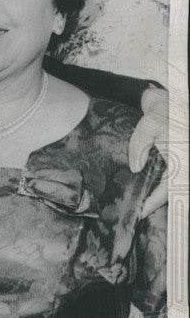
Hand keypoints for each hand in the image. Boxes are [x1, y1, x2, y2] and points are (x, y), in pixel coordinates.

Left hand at [130, 85, 168, 215]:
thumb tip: (135, 169)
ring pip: (173, 187)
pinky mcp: (178, 163)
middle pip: (172, 192)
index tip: (141, 211)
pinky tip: (149, 191)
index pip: (168, 189)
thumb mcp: (147, 127)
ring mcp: (181, 165)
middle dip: (156, 203)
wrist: (169, 105)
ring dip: (159, 196)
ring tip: (143, 205)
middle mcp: (183, 165)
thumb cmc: (160, 115)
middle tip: (139, 213)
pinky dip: (161, 187)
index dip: (154, 202)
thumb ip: (139, 146)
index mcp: (180, 159)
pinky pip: (171, 180)